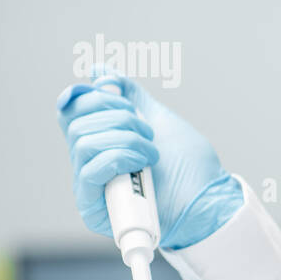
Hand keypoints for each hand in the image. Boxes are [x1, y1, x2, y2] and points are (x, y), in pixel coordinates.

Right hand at [55, 67, 242, 249]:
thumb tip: (99, 71)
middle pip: (75, 122)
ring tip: (152, 153)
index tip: (108, 88)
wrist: (209, 199)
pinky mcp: (93, 208)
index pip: (71, 110)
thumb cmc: (190, 166)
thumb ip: (129, 95)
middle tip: (148, 132)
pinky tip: (142, 166)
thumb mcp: (158, 119)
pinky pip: (88, 170)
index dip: (83, 95)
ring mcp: (91, 185)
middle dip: (117, 116)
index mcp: (102, 139)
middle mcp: (91, 161)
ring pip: (82, 142)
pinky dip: (119, 158)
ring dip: (126, 139)